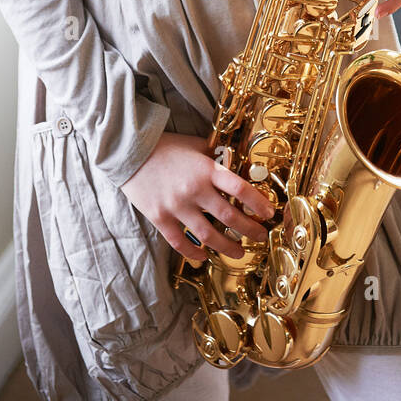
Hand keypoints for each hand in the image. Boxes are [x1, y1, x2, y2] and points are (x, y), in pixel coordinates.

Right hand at [120, 133, 274, 266]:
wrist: (130, 152)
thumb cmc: (166, 146)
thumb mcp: (196, 145)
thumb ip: (216, 157)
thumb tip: (239, 165)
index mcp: (207, 169)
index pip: (240, 189)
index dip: (258, 203)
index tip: (269, 213)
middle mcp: (194, 189)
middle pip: (229, 217)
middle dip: (250, 230)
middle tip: (261, 236)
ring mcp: (176, 206)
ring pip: (208, 235)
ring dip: (227, 247)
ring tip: (239, 252)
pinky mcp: (159, 218)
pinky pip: (180, 242)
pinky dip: (194, 252)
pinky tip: (204, 256)